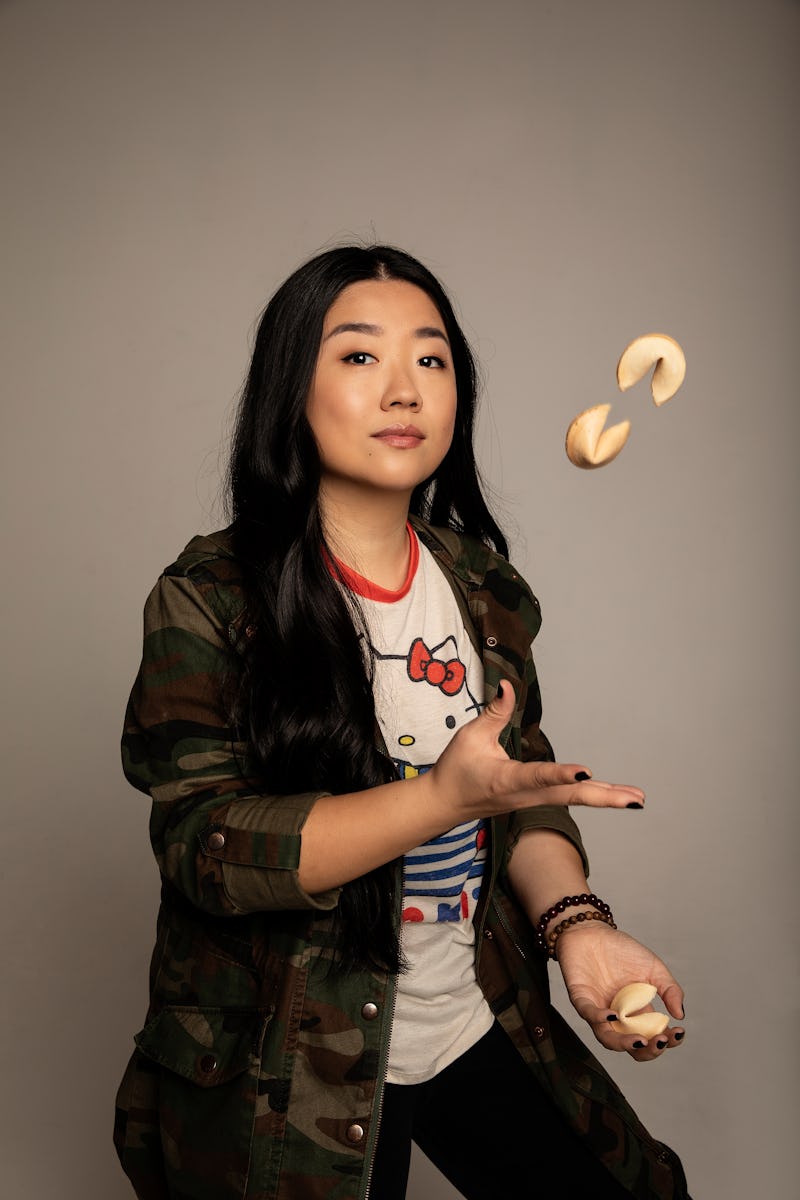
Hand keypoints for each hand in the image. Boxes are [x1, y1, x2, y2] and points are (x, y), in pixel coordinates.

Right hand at [426, 678, 645, 826]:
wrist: (445, 804)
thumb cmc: (456, 770)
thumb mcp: (469, 736)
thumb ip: (494, 713)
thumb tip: (507, 685)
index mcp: (507, 779)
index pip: (538, 775)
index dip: (562, 773)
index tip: (586, 771)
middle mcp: (525, 795)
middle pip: (569, 796)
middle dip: (603, 796)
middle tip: (635, 799)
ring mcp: (533, 801)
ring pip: (573, 799)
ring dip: (605, 797)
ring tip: (636, 797)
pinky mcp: (536, 800)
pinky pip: (568, 797)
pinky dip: (593, 796)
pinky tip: (613, 794)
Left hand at [555, 922, 685, 1061]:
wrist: (592, 929)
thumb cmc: (621, 950)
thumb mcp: (653, 968)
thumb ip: (669, 989)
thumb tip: (680, 1014)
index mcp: (637, 1012)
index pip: (653, 1037)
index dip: (667, 1040)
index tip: (677, 1032)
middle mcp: (618, 1017)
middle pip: (632, 1047)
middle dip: (648, 1050)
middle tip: (661, 1041)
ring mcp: (599, 1010)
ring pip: (608, 1039)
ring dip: (624, 1043)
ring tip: (640, 1040)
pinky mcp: (581, 998)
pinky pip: (588, 1014)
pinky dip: (600, 1018)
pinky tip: (613, 1015)